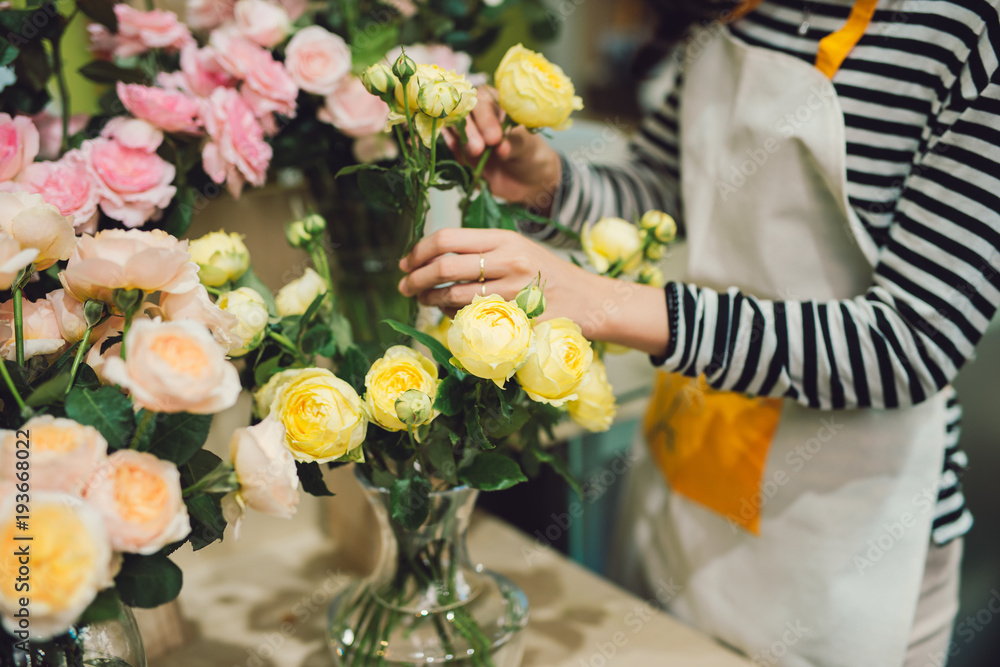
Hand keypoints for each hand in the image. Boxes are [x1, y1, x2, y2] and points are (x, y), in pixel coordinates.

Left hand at [398, 228, 670, 355]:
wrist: (590, 300)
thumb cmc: (550, 276)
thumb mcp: (520, 250)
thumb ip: (484, 249)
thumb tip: (437, 255)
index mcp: (504, 238)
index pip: (447, 237)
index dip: (418, 251)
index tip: (406, 262)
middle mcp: (507, 260)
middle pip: (444, 266)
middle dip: (416, 279)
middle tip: (405, 286)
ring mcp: (511, 290)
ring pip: (453, 296)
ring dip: (431, 301)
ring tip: (425, 301)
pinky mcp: (515, 316)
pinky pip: (471, 318)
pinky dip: (454, 317)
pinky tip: (451, 315)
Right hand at [444, 87, 561, 212]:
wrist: (525, 180)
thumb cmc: (529, 154)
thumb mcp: (527, 147)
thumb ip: (514, 145)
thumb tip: (501, 148)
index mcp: (495, 102)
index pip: (481, 100)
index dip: (485, 118)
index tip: (494, 138)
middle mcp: (476, 112)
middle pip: (461, 109)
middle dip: (469, 129)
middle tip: (478, 148)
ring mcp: (464, 130)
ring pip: (450, 124)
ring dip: (459, 138)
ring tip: (474, 153)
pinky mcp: (457, 148)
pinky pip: (446, 143)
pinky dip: (450, 148)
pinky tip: (460, 158)